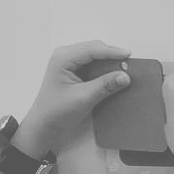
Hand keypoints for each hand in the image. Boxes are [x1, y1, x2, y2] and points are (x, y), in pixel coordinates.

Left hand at [15, 40, 132, 158]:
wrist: (45, 123)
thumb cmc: (56, 110)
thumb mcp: (83, 98)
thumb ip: (105, 86)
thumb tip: (124, 76)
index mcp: (63, 58)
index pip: (92, 49)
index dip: (112, 52)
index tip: (128, 56)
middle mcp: (66, 55)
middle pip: (95, 49)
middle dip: (112, 56)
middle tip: (128, 66)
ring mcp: (70, 62)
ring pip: (96, 56)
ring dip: (109, 63)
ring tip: (123, 71)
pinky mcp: (75, 70)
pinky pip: (94, 64)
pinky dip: (104, 69)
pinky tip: (113, 76)